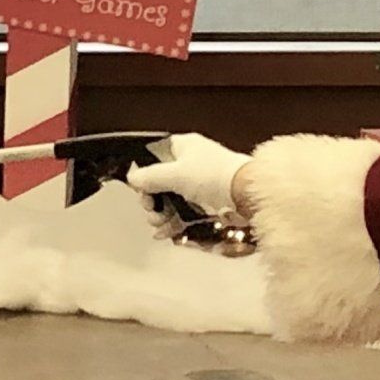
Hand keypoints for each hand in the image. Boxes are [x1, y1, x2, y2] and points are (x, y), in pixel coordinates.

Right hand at [125, 133, 251, 218]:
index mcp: (184, 147)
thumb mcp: (175, 174)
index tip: (141, 188)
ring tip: (159, 224)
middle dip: (152, 200)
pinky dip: (174, 223)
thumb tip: (133, 178)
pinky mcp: (207, 203)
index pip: (155, 156)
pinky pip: (184, 213)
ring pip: (171, 201)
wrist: (245, 195)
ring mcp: (199, 185)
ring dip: (161, 214)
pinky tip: (166, 232)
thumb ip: (150, 177)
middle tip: (151, 209)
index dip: (145, 173)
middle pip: (160, 183)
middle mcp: (191, 164)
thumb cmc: (215, 176)